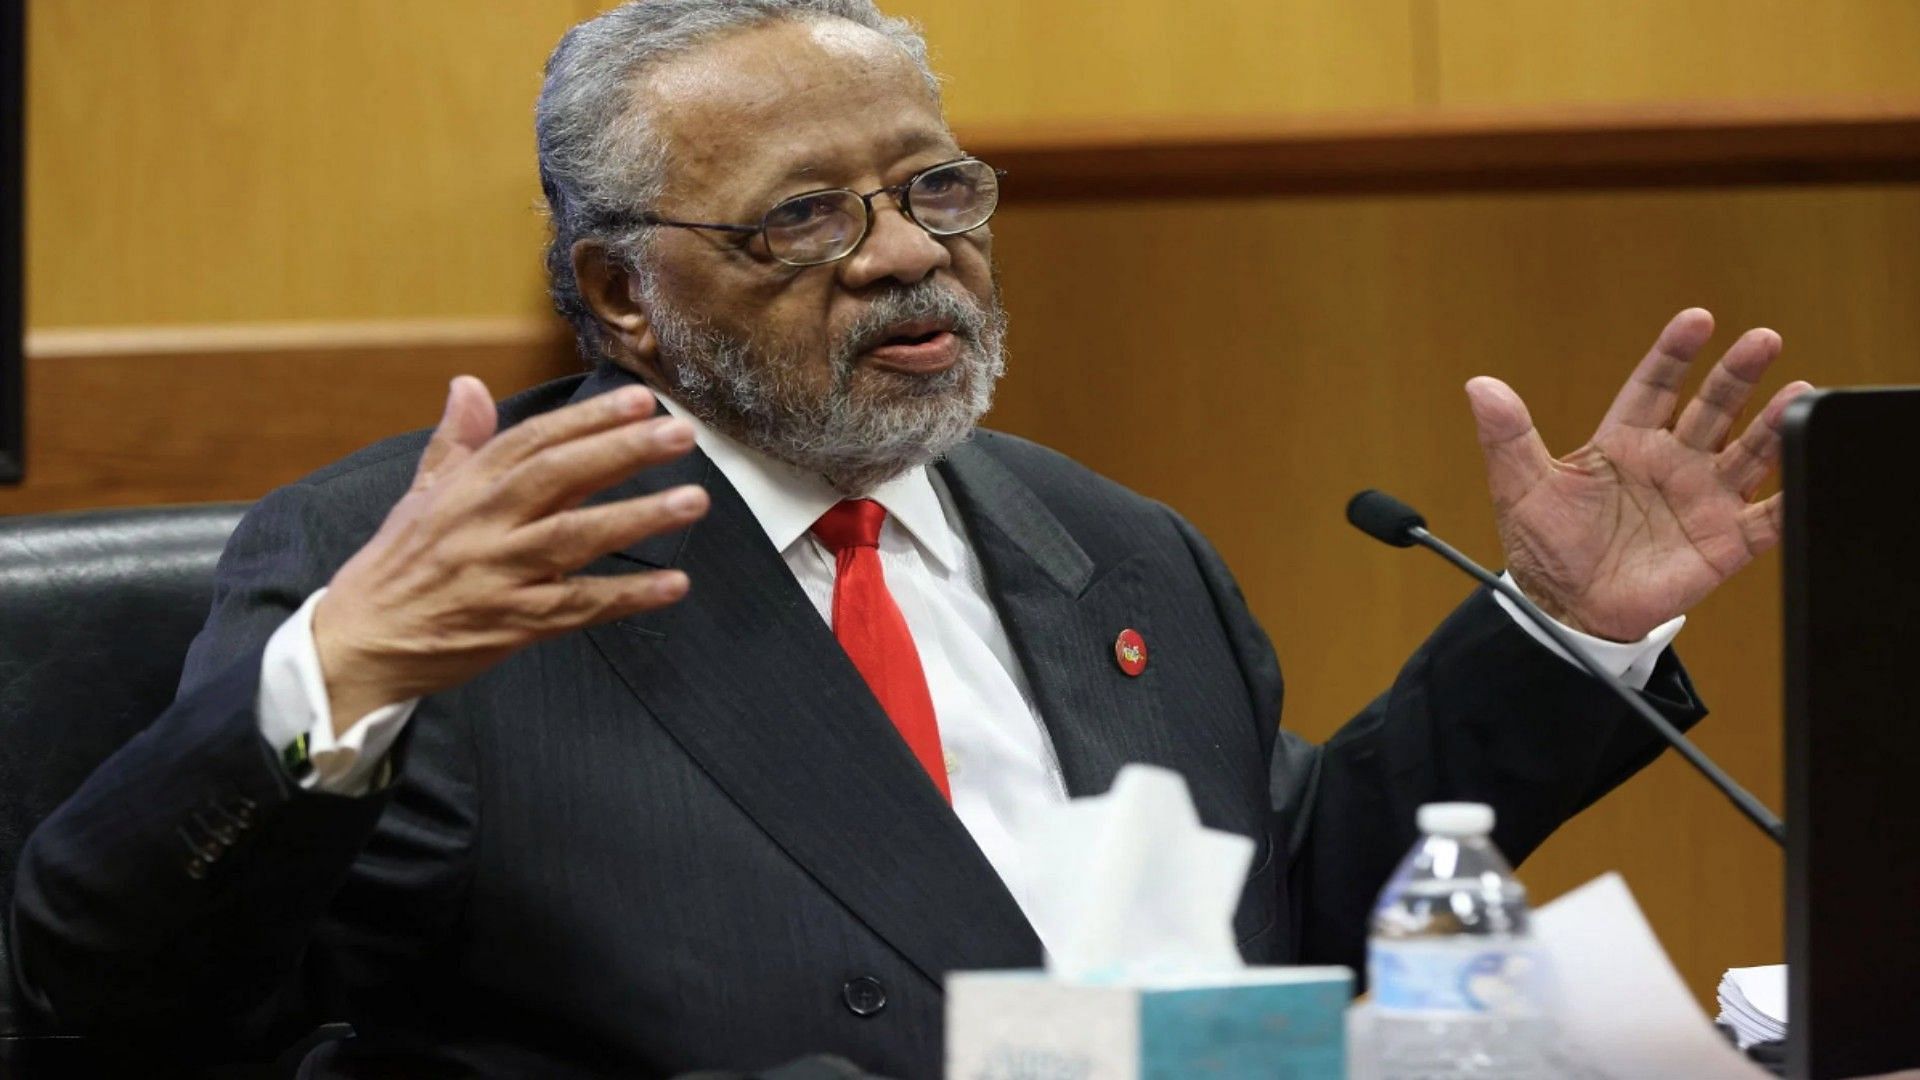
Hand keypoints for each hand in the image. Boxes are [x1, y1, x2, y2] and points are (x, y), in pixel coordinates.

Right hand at [312, 376, 708, 731]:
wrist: (358, 644)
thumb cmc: (396, 566)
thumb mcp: (420, 496)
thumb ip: (457, 442)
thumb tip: (469, 383)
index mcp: (465, 487)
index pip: (533, 440)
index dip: (587, 419)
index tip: (638, 400)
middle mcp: (484, 524)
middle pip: (559, 477)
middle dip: (622, 452)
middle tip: (680, 434)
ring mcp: (500, 574)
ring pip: (575, 538)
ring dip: (637, 517)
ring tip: (692, 499)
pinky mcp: (515, 623)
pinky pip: (578, 607)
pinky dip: (627, 596)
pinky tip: (674, 585)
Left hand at [1466, 308, 1812, 641]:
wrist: (1568, 610)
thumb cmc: (1546, 547)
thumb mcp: (1520, 488)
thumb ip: (1507, 437)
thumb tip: (1479, 386)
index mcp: (1625, 441)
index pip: (1655, 385)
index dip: (1674, 353)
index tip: (1697, 320)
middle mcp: (1671, 461)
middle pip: (1712, 407)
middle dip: (1737, 375)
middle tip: (1763, 341)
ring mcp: (1702, 498)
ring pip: (1747, 452)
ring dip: (1774, 425)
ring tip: (1798, 396)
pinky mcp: (1723, 542)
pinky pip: (1766, 517)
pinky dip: (1790, 497)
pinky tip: (1810, 468)